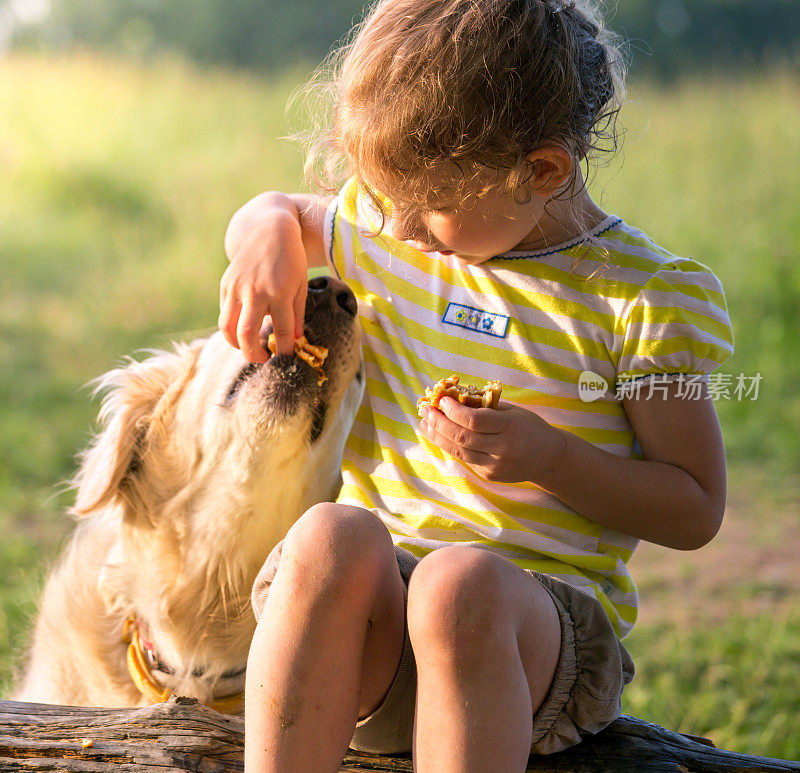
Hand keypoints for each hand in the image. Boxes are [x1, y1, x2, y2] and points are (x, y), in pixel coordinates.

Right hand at [218, 208, 306, 361]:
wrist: (269, 229)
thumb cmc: (291, 260)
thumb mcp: (301, 286)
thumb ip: (297, 316)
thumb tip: (294, 342)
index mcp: (279, 293)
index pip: (281, 332)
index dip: (284, 351)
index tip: (287, 359)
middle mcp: (255, 291)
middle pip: (246, 335)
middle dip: (253, 355)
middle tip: (263, 359)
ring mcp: (237, 287)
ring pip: (227, 327)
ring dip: (237, 344)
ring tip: (250, 347)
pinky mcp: (226, 283)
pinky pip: (224, 313)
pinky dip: (232, 325)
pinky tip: (244, 326)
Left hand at [419, 397, 564, 483]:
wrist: (549, 458)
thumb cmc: (528, 427)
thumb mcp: (513, 412)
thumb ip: (486, 407)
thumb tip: (453, 397)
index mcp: (511, 427)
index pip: (475, 421)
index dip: (454, 411)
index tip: (441, 400)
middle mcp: (503, 449)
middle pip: (462, 437)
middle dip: (439, 423)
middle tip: (425, 410)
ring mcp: (495, 465)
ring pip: (458, 451)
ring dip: (437, 436)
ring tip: (425, 423)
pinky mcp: (489, 475)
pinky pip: (464, 458)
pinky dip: (449, 445)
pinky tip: (439, 435)